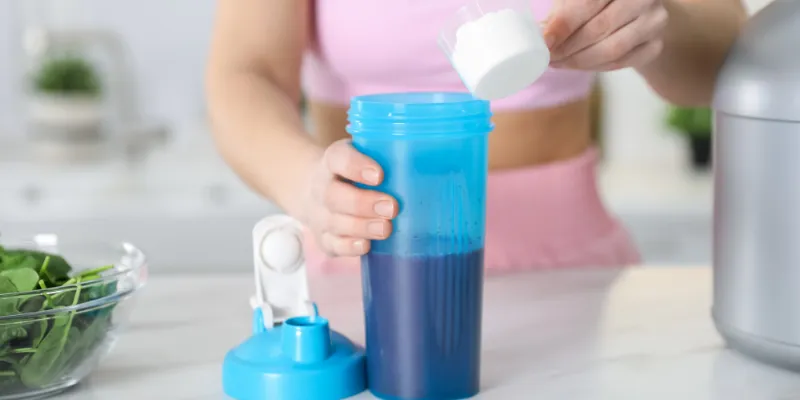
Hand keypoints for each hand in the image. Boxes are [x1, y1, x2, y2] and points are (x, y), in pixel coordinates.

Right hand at [298, 139, 397, 256]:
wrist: (318, 190)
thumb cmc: (354, 173)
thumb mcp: (364, 156)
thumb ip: (388, 158)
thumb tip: (432, 162)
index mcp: (333, 161)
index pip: (339, 158)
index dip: (356, 166)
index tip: (379, 175)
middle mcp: (321, 187)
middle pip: (334, 195)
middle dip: (363, 203)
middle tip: (392, 207)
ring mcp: (319, 215)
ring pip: (334, 222)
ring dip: (361, 227)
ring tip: (386, 228)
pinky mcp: (323, 238)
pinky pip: (332, 245)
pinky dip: (349, 247)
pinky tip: (366, 246)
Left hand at [542, 0, 668, 70]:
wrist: (633, 11)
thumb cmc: (597, 2)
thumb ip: (562, 11)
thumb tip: (542, 33)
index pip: (590, 2)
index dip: (564, 23)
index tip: (545, 41)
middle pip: (601, 27)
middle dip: (569, 46)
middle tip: (548, 56)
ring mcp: (655, 21)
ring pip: (612, 49)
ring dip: (579, 60)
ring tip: (558, 62)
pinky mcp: (655, 45)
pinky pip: (621, 63)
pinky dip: (594, 67)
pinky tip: (576, 65)